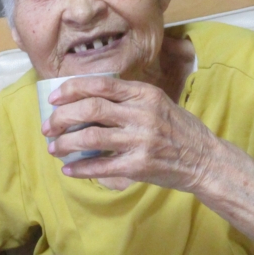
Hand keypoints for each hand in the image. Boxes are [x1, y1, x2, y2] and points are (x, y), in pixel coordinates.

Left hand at [42, 76, 217, 192]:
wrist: (205, 159)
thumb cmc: (178, 128)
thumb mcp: (158, 102)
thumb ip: (128, 97)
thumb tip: (88, 97)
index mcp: (145, 94)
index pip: (101, 85)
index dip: (72, 89)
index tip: (54, 97)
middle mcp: (142, 114)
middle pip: (91, 109)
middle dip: (63, 117)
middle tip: (48, 126)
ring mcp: (141, 140)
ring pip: (92, 137)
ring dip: (66, 143)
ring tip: (54, 147)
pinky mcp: (140, 166)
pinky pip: (102, 166)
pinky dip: (81, 168)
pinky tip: (68, 169)